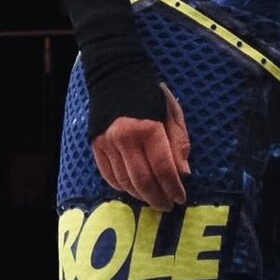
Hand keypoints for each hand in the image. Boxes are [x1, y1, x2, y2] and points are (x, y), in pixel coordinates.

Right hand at [91, 83, 190, 210]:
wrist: (115, 75)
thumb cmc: (149, 93)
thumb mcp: (171, 111)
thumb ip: (178, 141)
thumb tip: (184, 173)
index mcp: (148, 128)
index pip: (163, 168)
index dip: (173, 187)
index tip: (181, 198)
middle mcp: (125, 138)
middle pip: (143, 180)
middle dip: (158, 197)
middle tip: (168, 205)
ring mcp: (108, 143)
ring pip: (125, 182)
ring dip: (141, 195)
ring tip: (153, 199)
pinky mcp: (96, 146)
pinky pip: (108, 176)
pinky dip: (122, 187)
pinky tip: (133, 190)